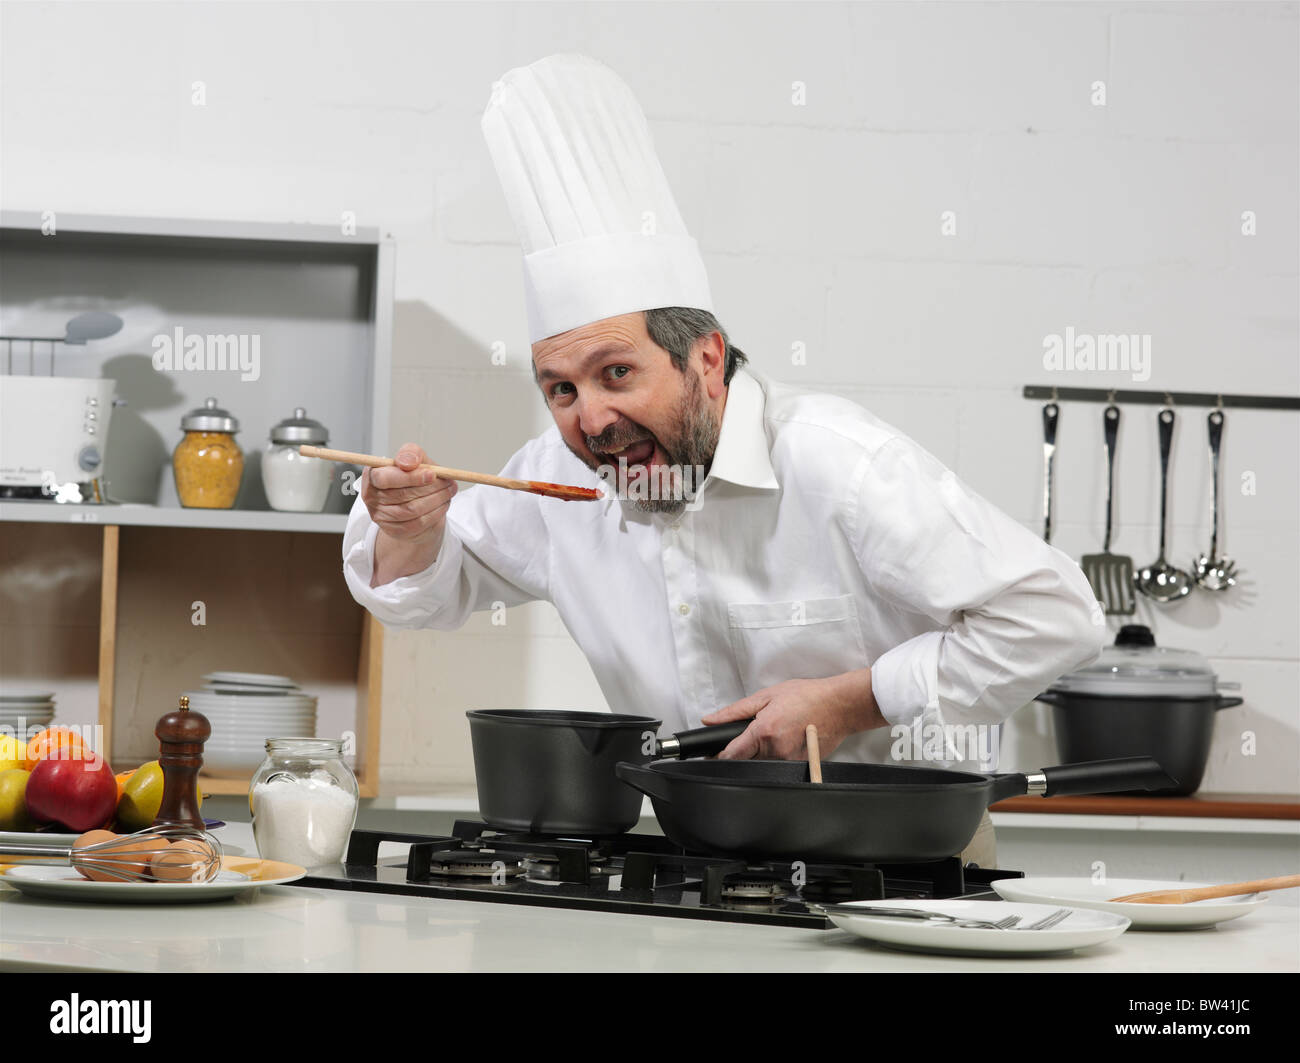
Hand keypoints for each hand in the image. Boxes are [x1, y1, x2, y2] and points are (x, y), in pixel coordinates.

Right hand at [364, 443, 456, 584]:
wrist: (415, 501)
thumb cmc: (413, 477)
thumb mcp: (414, 459)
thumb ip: (411, 453)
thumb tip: (409, 462)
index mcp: (372, 475)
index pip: (384, 478)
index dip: (409, 477)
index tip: (432, 474)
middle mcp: (371, 496)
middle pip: (402, 495)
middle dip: (431, 487)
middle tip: (448, 482)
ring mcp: (380, 515)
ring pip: (412, 510)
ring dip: (437, 499)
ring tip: (449, 491)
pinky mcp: (393, 530)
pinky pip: (418, 523)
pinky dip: (436, 512)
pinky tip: (443, 504)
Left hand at [700, 670, 883, 760]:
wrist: (839, 704)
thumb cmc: (806, 696)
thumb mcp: (766, 696)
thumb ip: (734, 711)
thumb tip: (710, 720)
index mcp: (764, 731)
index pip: (731, 755)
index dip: (719, 755)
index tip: (714, 754)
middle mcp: (776, 750)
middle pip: (746, 761)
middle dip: (744, 750)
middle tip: (757, 731)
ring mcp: (790, 761)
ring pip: (763, 765)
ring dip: (762, 753)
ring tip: (776, 731)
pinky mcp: (801, 767)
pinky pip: (780, 766)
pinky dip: (778, 755)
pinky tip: (788, 739)